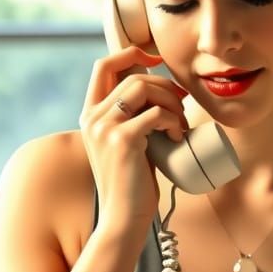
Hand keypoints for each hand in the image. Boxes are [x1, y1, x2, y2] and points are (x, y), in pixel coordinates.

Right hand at [78, 46, 188, 231]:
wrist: (124, 218)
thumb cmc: (132, 183)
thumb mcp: (127, 143)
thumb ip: (132, 118)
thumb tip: (160, 92)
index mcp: (90, 115)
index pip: (104, 65)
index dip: (132, 54)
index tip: (157, 61)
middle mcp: (93, 117)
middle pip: (134, 76)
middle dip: (165, 86)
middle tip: (182, 105)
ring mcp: (105, 127)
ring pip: (144, 89)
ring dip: (172, 102)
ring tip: (180, 124)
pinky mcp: (123, 140)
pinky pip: (156, 113)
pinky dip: (173, 120)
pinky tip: (178, 136)